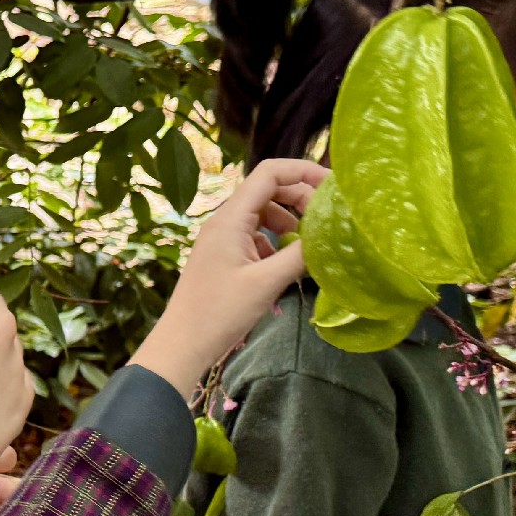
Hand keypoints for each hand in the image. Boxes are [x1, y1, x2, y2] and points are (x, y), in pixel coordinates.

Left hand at [130, 158, 328, 397]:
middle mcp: (224, 221)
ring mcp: (222, 239)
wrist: (183, 344)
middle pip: (268, 191)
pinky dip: (276, 243)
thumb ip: (299, 254)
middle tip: (326, 220)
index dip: (303, 171)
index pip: (269, 173)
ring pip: (263, 215)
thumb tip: (329, 236)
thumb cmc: (220, 313)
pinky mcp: (224, 257)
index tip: (333, 185)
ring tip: (308, 245)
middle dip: (300, 199)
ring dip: (289, 223)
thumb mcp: (267, 283)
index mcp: (230, 218)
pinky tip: (286, 265)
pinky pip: (255, 237)